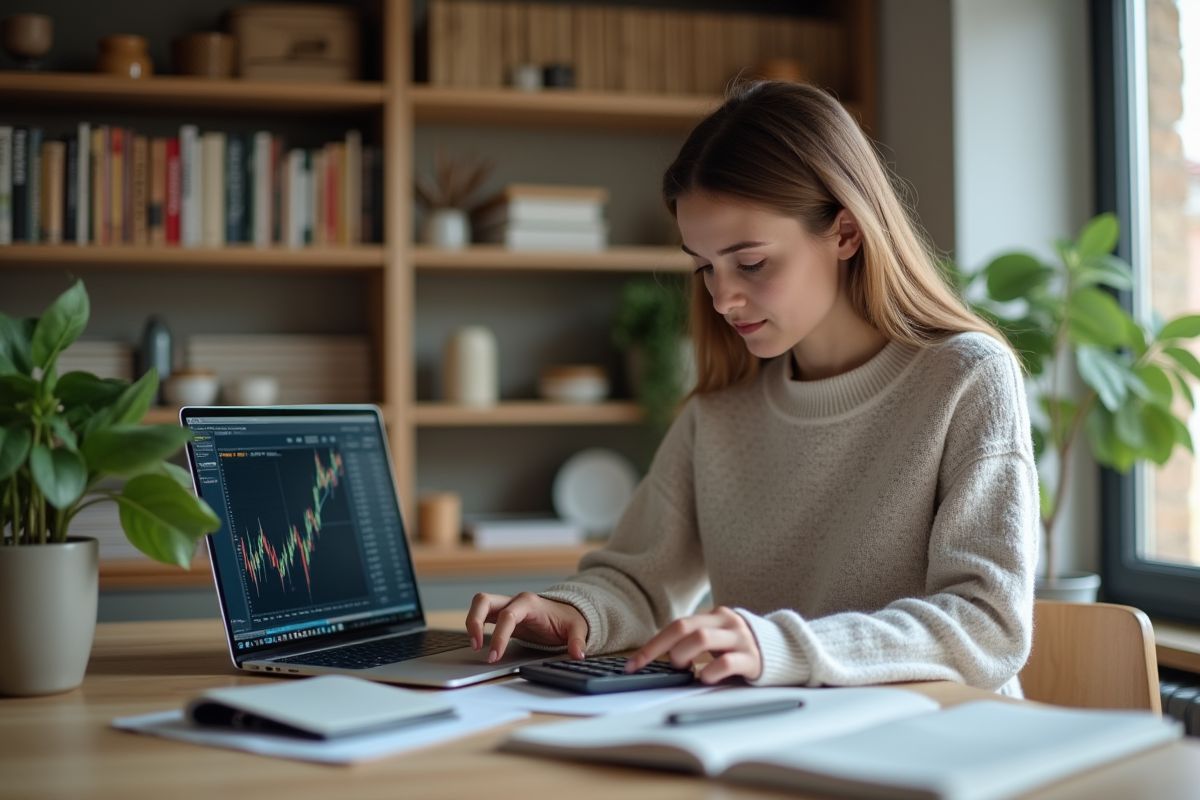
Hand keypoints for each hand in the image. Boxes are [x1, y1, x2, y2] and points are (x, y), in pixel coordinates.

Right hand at [465, 592, 588, 662]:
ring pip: (479, 604)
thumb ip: (577, 641)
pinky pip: (483, 614)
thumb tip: (578, 654)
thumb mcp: (577, 629)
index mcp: (530, 603)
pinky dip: (476, 626)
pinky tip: (478, 643)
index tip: (494, 656)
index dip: (499, 635)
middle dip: (475, 622)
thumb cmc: (568, 619)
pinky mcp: (502, 614)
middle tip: (476, 646)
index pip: (507, 615)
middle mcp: (515, 601)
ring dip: (472, 623)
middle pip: (484, 600)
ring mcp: (506, 606)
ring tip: (475, 646)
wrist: (567, 613)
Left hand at [624, 606, 761, 683]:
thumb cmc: (741, 649)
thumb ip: (695, 644)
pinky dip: (711, 672)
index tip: (632, 665)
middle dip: (664, 649)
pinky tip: (707, 679)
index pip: (676, 625)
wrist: (785, 652)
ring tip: (687, 670)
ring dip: (685, 657)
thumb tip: (660, 662)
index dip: (651, 646)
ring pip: (702, 639)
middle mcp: (726, 622)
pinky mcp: (754, 658)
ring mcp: (740, 638)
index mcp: (714, 616)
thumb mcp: (718, 640)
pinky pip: (727, 662)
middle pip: (684, 627)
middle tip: (665, 667)